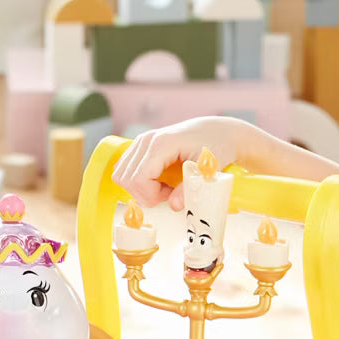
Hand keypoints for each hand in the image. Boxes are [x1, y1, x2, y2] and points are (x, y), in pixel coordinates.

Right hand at [110, 116, 254, 211]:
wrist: (217, 132)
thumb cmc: (215, 148)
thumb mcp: (207, 171)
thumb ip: (189, 189)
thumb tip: (174, 206)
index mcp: (161, 144)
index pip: (138, 179)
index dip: (151, 196)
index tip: (170, 195)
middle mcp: (146, 140)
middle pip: (126, 179)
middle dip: (145, 194)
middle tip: (167, 193)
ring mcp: (140, 141)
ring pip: (121, 175)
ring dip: (139, 189)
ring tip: (162, 187)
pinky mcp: (139, 145)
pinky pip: (124, 169)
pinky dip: (136, 181)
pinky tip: (156, 181)